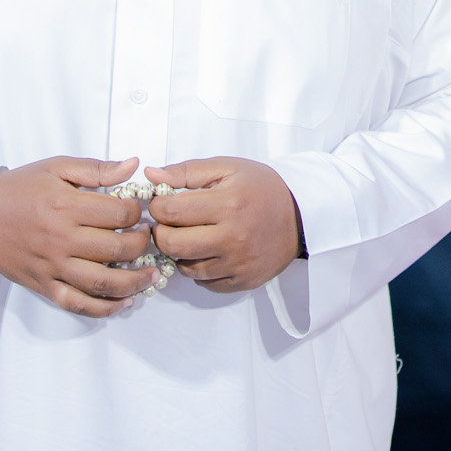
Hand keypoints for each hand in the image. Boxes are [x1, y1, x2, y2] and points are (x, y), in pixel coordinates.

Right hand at [0, 155, 155, 316]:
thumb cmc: (20, 189)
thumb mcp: (56, 168)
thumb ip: (97, 169)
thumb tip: (133, 166)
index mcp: (66, 206)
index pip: (119, 214)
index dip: (138, 212)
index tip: (140, 211)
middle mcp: (61, 239)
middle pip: (117, 249)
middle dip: (143, 245)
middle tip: (148, 239)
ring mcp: (52, 267)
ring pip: (102, 282)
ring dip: (134, 282)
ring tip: (151, 275)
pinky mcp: (43, 286)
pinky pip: (78, 304)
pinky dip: (104, 308)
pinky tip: (124, 301)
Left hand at [145, 157, 302, 292]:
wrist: (300, 216)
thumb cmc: (261, 188)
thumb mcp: (228, 168)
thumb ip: (187, 171)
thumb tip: (150, 174)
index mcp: (228, 203)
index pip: (170, 212)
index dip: (158, 206)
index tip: (163, 202)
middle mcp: (233, 237)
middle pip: (171, 244)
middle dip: (161, 232)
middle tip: (169, 223)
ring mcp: (238, 263)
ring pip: (184, 267)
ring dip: (180, 252)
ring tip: (191, 236)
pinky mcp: (242, 281)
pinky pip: (203, 282)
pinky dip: (199, 269)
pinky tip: (208, 252)